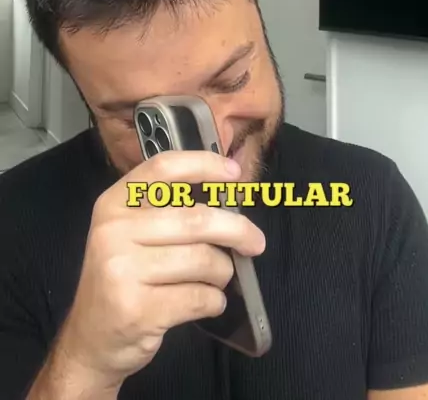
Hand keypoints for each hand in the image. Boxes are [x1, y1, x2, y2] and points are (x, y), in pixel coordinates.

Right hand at [57, 151, 264, 387]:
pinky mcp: (137, 309)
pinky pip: (199, 297)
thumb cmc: (123, 280)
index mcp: (114, 204)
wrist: (90, 342)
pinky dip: (215, 301)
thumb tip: (228, 191)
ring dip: (223, 272)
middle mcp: (113, 231)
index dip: (203, 165)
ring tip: (218, 280)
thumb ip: (168, 210)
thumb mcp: (130, 234)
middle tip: (255, 242)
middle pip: (195, 218)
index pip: (163, 169)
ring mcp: (122, 270)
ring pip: (202, 260)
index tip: (234, 174)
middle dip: (236, 230)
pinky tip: (208, 302)